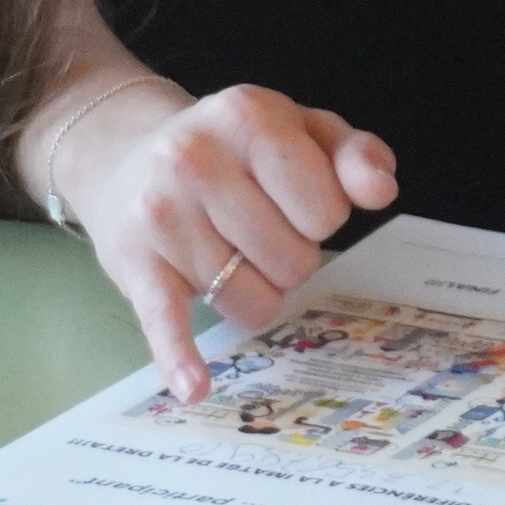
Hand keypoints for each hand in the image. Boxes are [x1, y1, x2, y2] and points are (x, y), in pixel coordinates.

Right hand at [63, 83, 397, 403]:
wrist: (123, 153)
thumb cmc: (232, 147)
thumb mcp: (300, 129)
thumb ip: (355, 154)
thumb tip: (381, 191)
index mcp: (250, 117)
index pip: (326, 209)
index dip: (320, 214)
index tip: (291, 197)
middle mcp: (197, 160)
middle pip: (293, 262)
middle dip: (288, 255)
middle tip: (254, 226)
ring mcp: (163, 215)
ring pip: (251, 302)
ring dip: (252, 290)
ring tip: (224, 250)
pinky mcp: (135, 266)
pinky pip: (165, 322)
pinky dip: (181, 358)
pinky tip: (194, 386)